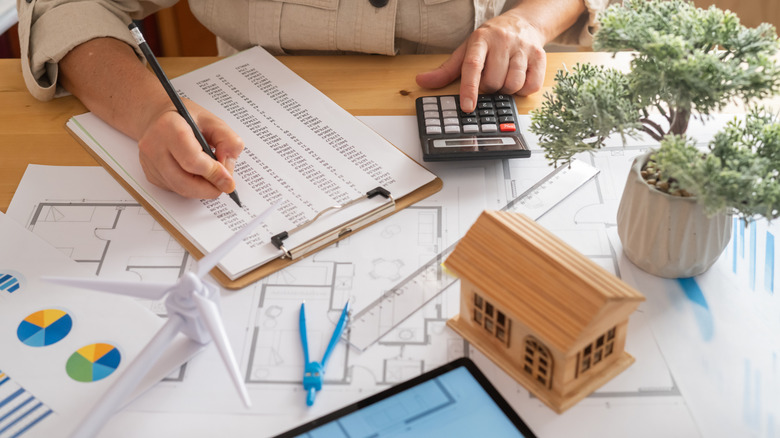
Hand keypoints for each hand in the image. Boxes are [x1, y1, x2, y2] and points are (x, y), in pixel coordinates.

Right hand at [137, 100, 243, 198]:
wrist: (157, 117)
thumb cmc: (185, 117)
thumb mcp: (213, 121)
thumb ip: (228, 141)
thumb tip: (228, 170)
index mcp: (168, 127)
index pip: (192, 160)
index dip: (213, 173)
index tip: (228, 180)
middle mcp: (153, 146)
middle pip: (184, 182)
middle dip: (209, 189)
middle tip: (223, 185)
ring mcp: (149, 162)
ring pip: (180, 189)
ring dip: (201, 190)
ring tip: (212, 178)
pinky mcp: (150, 174)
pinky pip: (174, 189)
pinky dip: (190, 187)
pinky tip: (196, 174)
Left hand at [415, 13, 546, 112]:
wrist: (523, 23)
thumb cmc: (490, 41)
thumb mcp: (466, 51)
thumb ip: (446, 70)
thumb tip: (422, 81)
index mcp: (481, 39)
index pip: (473, 66)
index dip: (469, 89)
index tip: (467, 107)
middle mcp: (502, 41)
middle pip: (493, 81)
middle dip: (488, 88)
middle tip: (489, 80)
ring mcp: (523, 48)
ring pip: (513, 85)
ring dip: (506, 89)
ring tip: (503, 78)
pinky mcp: (540, 57)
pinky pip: (531, 86)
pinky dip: (523, 89)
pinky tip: (518, 79)